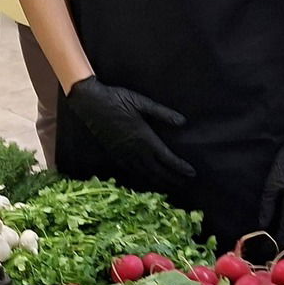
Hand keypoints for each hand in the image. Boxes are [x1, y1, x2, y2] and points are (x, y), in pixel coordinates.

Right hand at [65, 76, 194, 182]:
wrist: (91, 104)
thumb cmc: (117, 99)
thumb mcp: (142, 102)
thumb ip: (163, 113)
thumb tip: (183, 122)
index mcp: (144, 138)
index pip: (167, 158)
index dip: (180, 167)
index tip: (192, 173)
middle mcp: (135, 150)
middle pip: (157, 170)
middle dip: (172, 178)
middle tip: (185, 184)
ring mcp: (123, 153)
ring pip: (144, 173)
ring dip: (158, 180)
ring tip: (169, 185)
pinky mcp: (114, 153)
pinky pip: (131, 170)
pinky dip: (141, 176)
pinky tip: (145, 177)